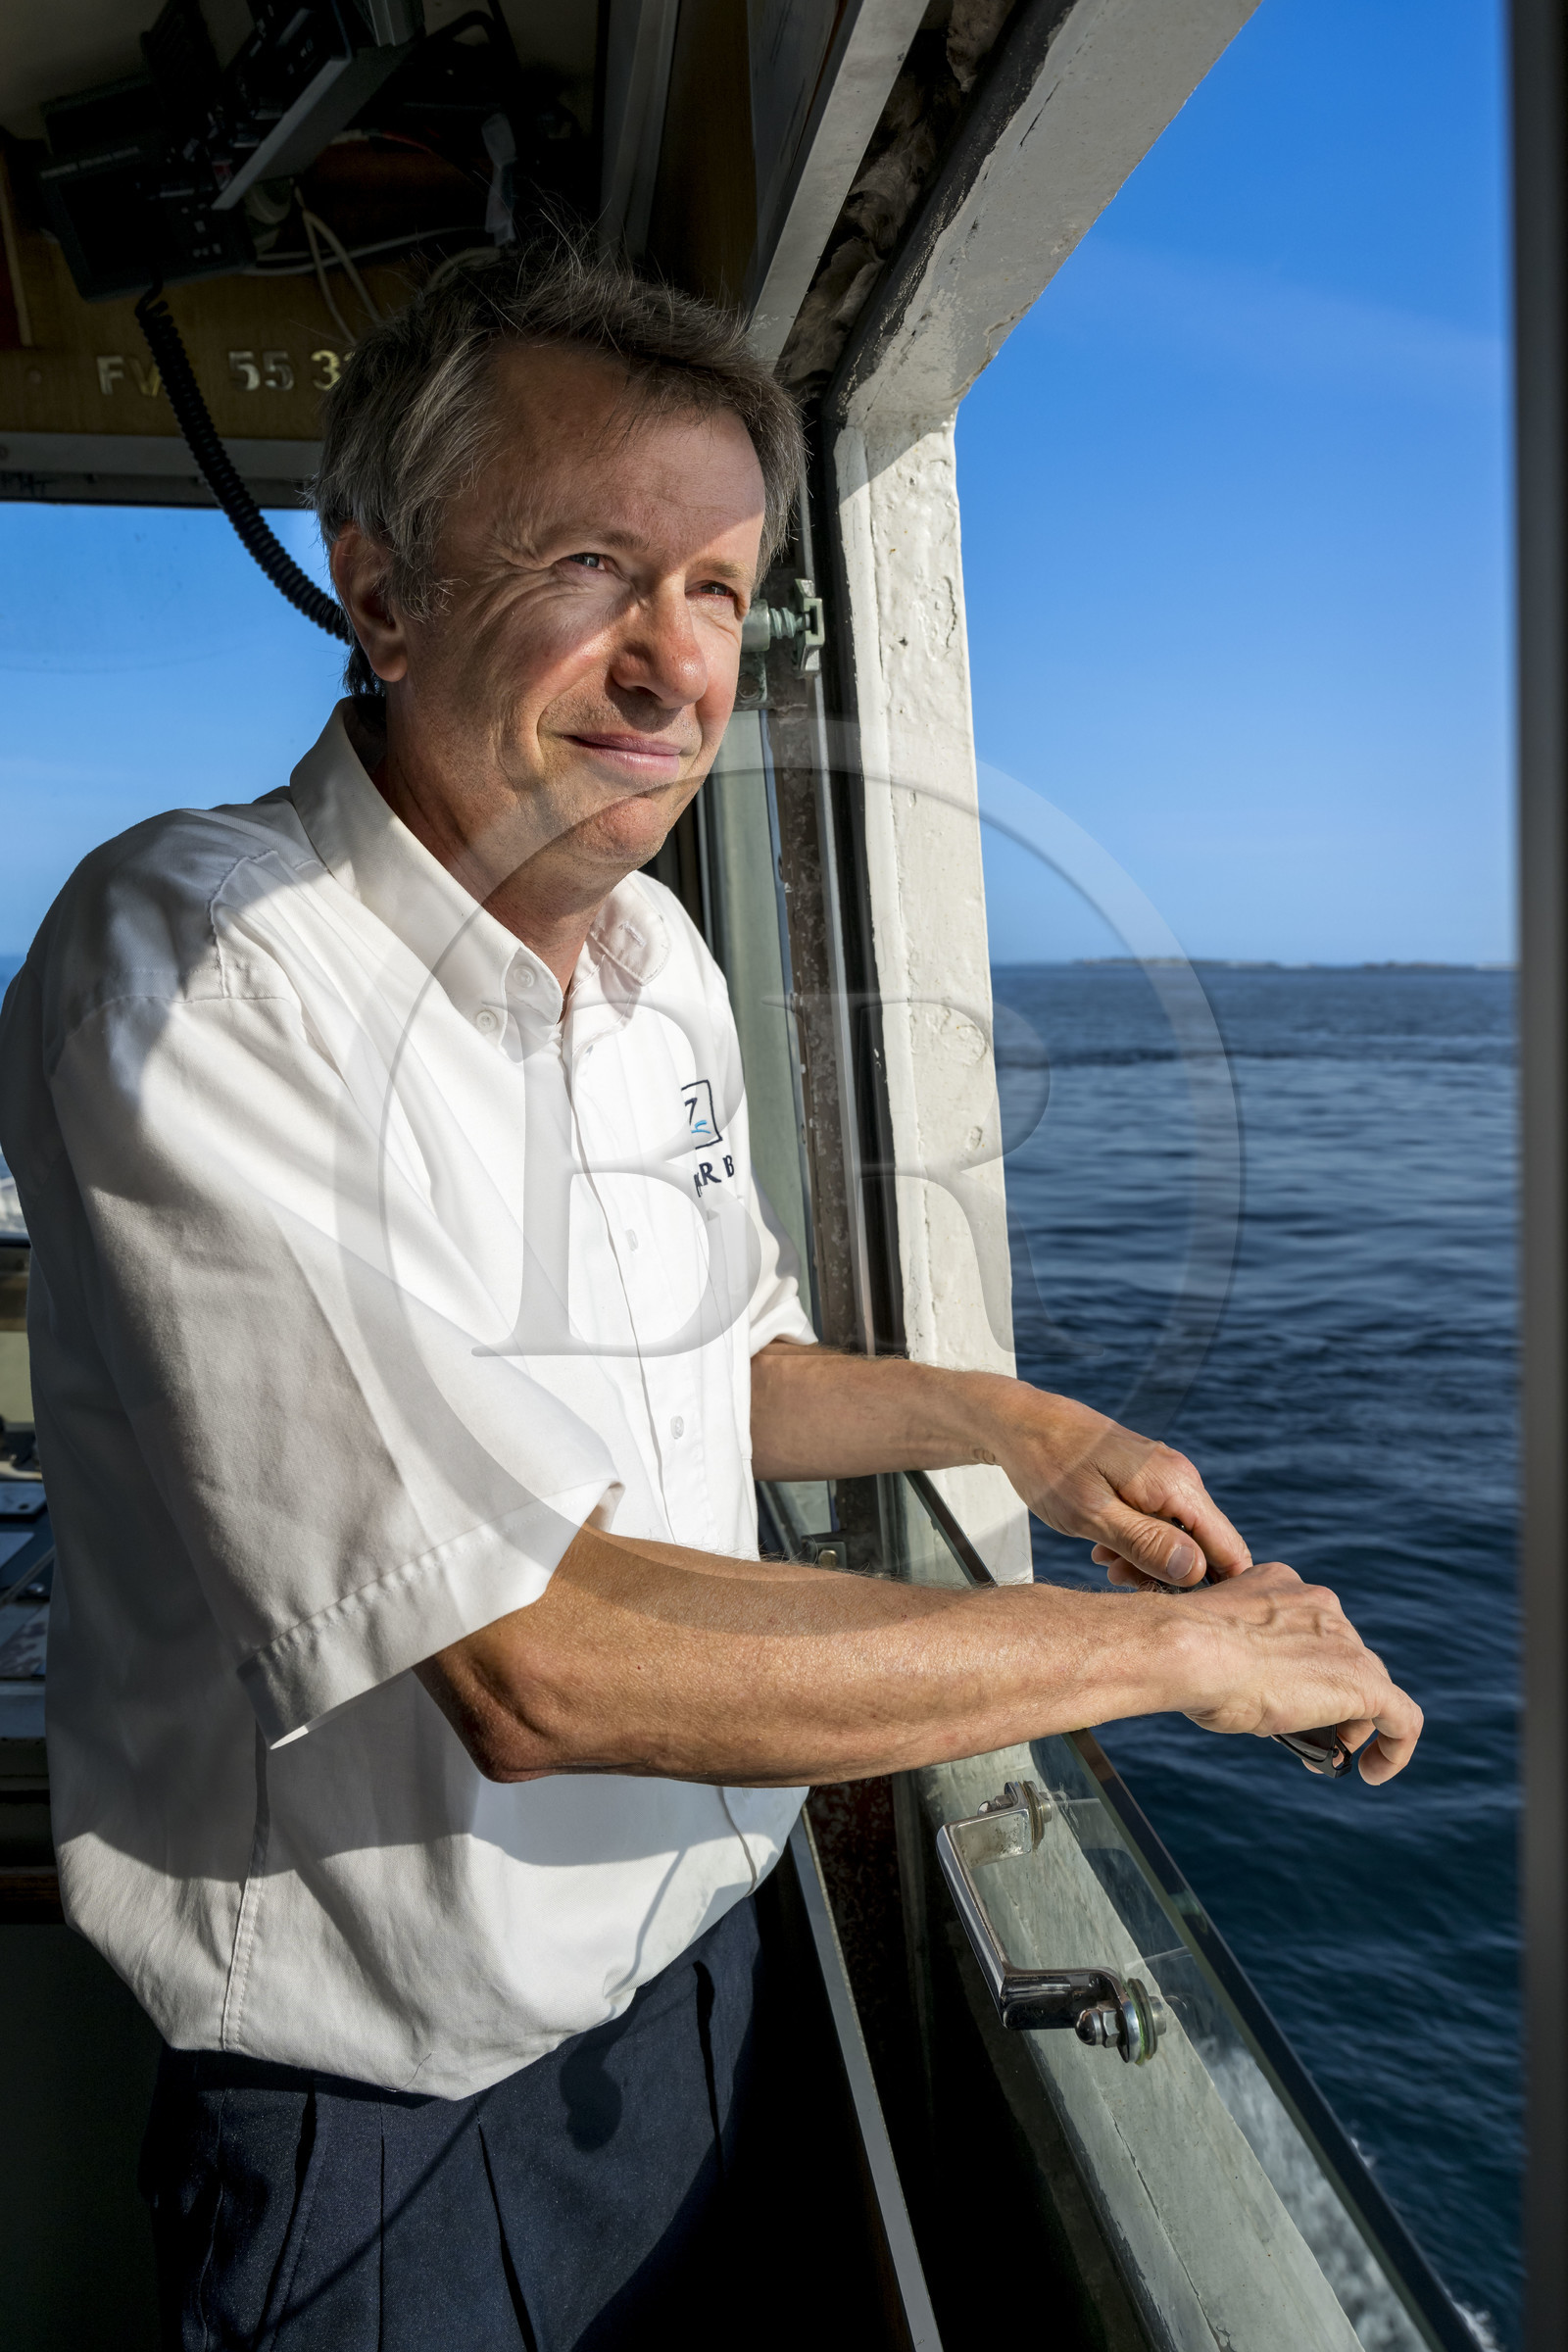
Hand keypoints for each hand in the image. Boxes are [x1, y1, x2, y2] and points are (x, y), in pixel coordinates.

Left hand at [989, 1390, 1250, 1585]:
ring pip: (1178, 1538)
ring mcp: (1163, 1477)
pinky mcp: (1145, 1481)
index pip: (1229, 1550)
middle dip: (1169, 1576)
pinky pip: (1158, 1523)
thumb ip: (1146, 1544)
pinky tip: (1101, 1548)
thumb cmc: (1049, 1467)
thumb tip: (1197, 1571)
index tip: (1176, 1610)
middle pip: (1204, 1548)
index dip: (1216, 1590)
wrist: (1018, 1423)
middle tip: (1118, 1580)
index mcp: (1176, 1485)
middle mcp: (1180, 1479)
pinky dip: (1135, 1542)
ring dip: (1146, 1561)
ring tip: (1103, 1563)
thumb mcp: (1092, 1516)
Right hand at [1174, 1560, 1422, 1783]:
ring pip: (1370, 1686)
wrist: (1189, 1650)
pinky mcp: (1364, 1682)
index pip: (1312, 1629)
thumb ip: (1240, 1659)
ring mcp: (1345, 1641)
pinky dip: (1394, 1747)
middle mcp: (1321, 1605)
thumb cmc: (1182, 1653)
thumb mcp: (1213, 1646)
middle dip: (1329, 1696)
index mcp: (1283, 1586)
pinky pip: (1401, 1718)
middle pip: (1344, 1657)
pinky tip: (1373, 1772)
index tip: (1286, 1693)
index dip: (1305, 1667)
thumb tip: (1243, 1694)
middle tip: (1308, 1731)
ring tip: (1332, 1754)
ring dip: (1353, 1722)